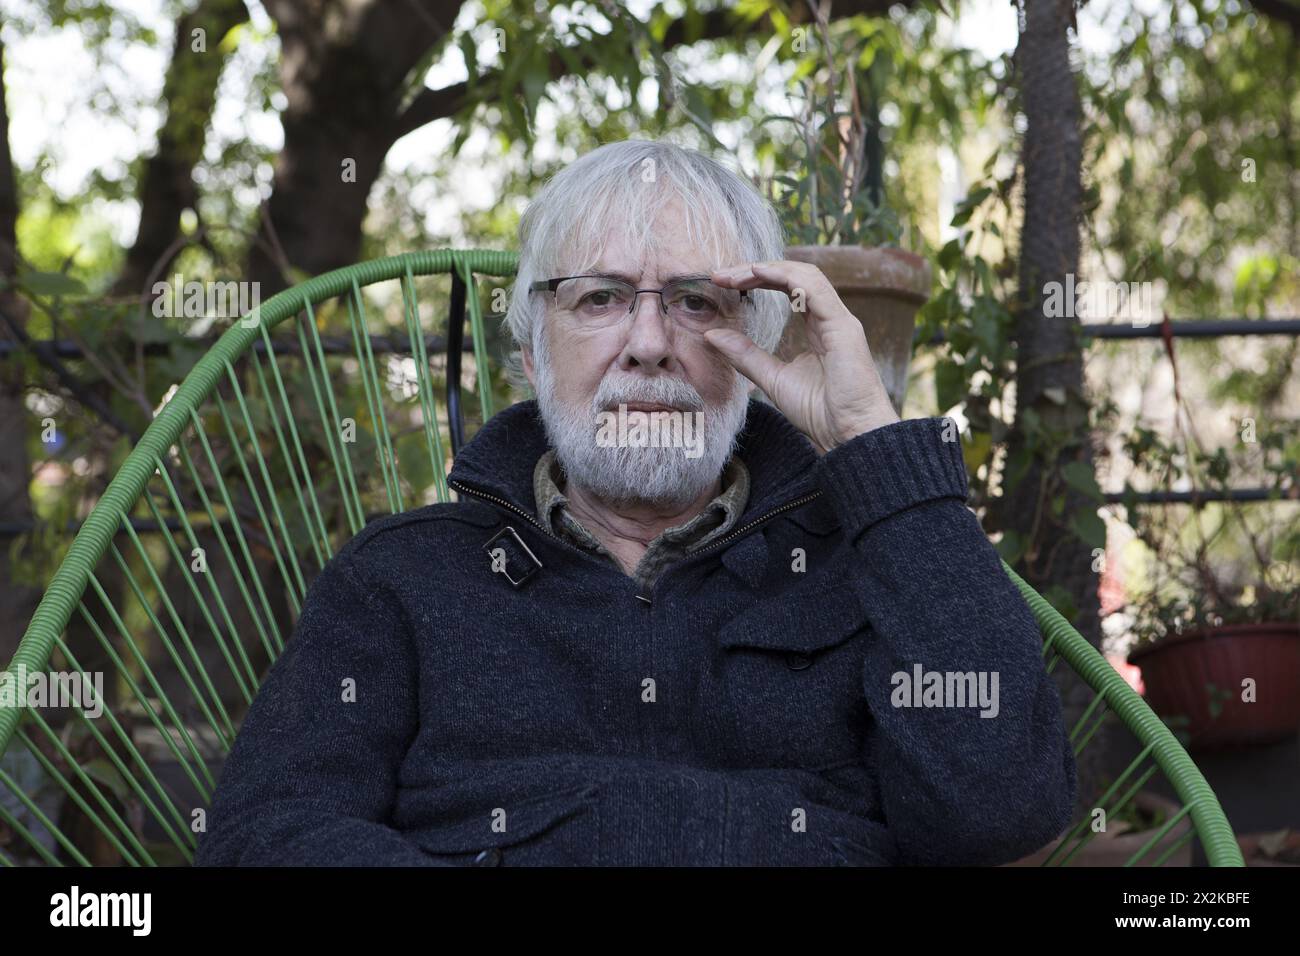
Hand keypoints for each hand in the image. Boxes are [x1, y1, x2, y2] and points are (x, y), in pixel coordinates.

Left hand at [706, 260, 899, 452]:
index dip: (755, 280)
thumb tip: (712, 335)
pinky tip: (758, 273)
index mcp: (818, 326)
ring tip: (733, 275)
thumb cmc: (820, 412)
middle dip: (755, 270)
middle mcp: (830, 317)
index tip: (722, 283)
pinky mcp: (843, 327)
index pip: (787, 288)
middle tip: (720, 275)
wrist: (849, 436)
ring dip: (766, 269)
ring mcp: (839, 320)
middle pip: (793, 276)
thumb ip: (745, 355)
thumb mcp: (772, 378)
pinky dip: (786, 276)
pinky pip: (814, 289)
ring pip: (804, 275)